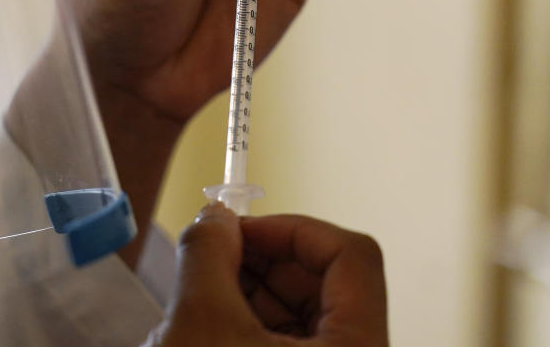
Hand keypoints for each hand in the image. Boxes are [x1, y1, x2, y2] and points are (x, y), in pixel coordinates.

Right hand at [146, 204, 388, 346]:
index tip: (242, 227)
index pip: (352, 255)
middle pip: (322, 281)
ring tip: (197, 299)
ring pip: (299, 312)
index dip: (293, 228)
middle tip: (212, 253)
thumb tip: (215, 216)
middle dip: (260, 260)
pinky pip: (282, 339)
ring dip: (245, 291)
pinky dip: (243, 322)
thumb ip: (209, 253)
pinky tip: (204, 327)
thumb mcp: (201, 322)